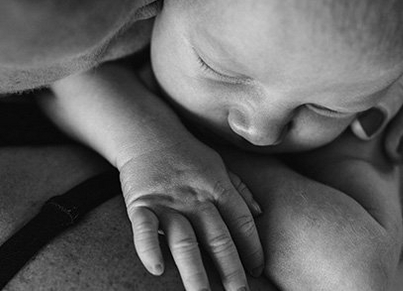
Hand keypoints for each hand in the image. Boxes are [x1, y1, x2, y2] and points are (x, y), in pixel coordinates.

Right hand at [118, 141, 263, 290]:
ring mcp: (169, 201)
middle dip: (231, 269)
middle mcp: (197, 197)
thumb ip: (239, 189)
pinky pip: (145, 229)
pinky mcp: (141, 203)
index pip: (241, 222)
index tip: (259, 271)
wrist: (149, 133)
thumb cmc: (188, 153)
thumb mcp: (220, 165)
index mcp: (218, 187)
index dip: (252, 248)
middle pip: (218, 237)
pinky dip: (150, 249)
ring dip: (195, 271)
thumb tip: (259, 212)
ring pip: (185, 240)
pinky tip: (157, 270)